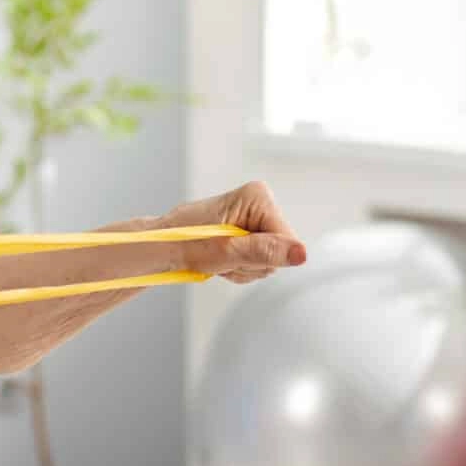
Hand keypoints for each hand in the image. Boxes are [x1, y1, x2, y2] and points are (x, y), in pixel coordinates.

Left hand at [162, 180, 307, 283]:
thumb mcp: (226, 251)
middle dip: (252, 263)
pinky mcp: (250, 231)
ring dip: (244, 267)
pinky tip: (222, 260)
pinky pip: (258, 261)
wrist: (163, 245)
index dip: (263, 257)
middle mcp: (260, 203)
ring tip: (219, 259)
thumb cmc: (185, 241)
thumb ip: (265, 252)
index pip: (287, 241)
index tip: (235, 255)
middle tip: (224, 259)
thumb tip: (301, 253)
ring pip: (269, 260)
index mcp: (258, 198)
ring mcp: (256, 217)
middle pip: (280, 251)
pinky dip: (240, 267)